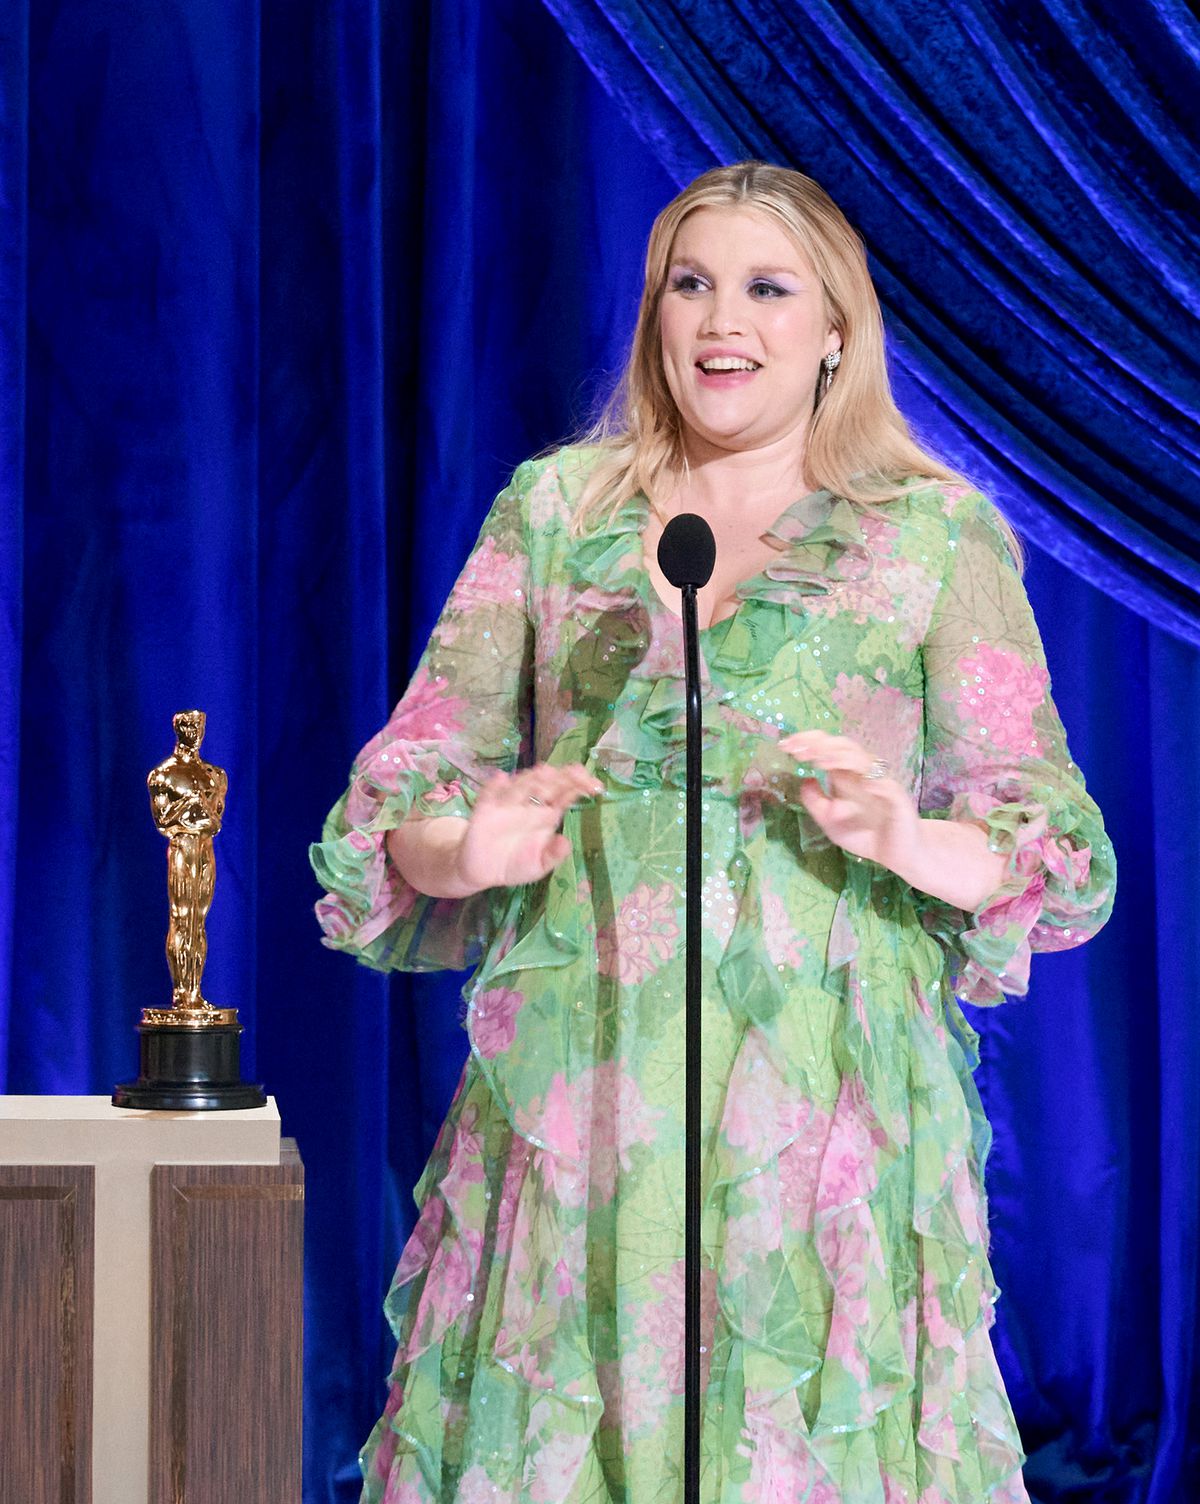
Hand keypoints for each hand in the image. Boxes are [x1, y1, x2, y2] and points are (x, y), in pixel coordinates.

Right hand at [454, 763, 601, 890]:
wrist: (484, 871)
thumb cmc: (516, 864)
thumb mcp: (538, 866)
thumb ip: (552, 855)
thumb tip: (566, 842)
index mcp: (547, 814)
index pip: (566, 794)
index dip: (580, 786)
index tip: (595, 786)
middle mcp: (530, 803)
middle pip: (547, 783)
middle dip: (561, 776)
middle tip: (574, 773)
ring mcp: (508, 803)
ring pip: (522, 784)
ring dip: (533, 778)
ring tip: (546, 773)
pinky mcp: (485, 808)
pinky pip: (489, 793)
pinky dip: (494, 785)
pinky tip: (500, 779)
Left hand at [778, 729, 919, 871]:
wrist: (896, 854)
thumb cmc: (863, 833)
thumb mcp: (830, 819)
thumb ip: (815, 801)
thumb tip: (803, 779)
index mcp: (846, 774)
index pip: (827, 748)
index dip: (808, 742)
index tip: (786, 745)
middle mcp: (863, 773)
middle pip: (844, 747)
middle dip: (820, 745)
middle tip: (797, 750)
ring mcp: (881, 783)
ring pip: (864, 761)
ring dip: (842, 759)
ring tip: (820, 762)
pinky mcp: (898, 800)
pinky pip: (887, 787)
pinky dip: (876, 782)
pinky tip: (863, 783)